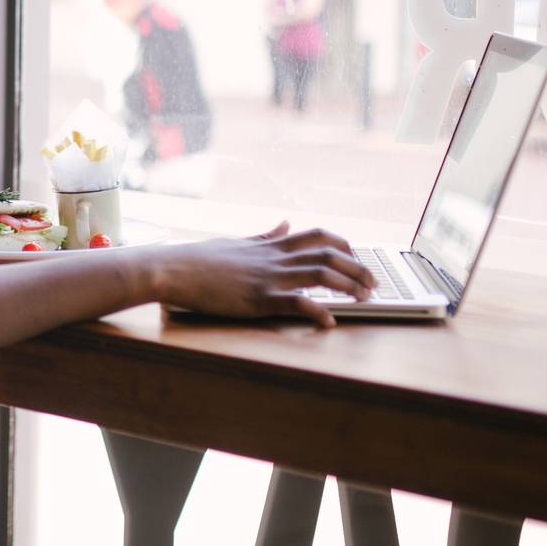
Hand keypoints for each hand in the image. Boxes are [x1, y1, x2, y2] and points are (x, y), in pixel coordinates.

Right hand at [155, 221, 375, 328]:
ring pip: (321, 273)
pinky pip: (296, 302)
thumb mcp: (237, 242)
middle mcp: (275, 258)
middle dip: (358, 268)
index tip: (356, 258)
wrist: (173, 268)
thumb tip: (284, 223)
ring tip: (365, 298)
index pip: (318, 236)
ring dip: (349, 285)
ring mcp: (269, 277)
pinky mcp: (258, 298)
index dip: (344, 246)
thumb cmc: (198, 259)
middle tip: (374, 283)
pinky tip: (329, 322)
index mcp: (270, 246)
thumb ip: (265, 236)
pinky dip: (318, 312)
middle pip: (329, 254)